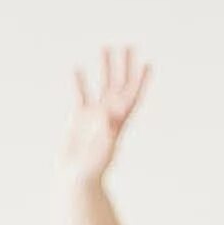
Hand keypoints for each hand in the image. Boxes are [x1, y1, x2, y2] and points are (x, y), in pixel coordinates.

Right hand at [62, 46, 149, 186]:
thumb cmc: (92, 171)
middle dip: (125, 66)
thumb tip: (108, 116)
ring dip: (105, 67)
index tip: (147, 64)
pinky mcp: (79, 118)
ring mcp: (95, 115)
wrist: (76, 179)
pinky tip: (77, 69)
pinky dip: (79, 82)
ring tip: (105, 47)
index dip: (141, 81)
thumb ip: (106, 134)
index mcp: (119, 122)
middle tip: (129, 45)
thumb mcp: (101, 152)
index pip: (133, 97)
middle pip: (120, 85)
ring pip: (102, 85)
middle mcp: (110, 115)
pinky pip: (81, 95)